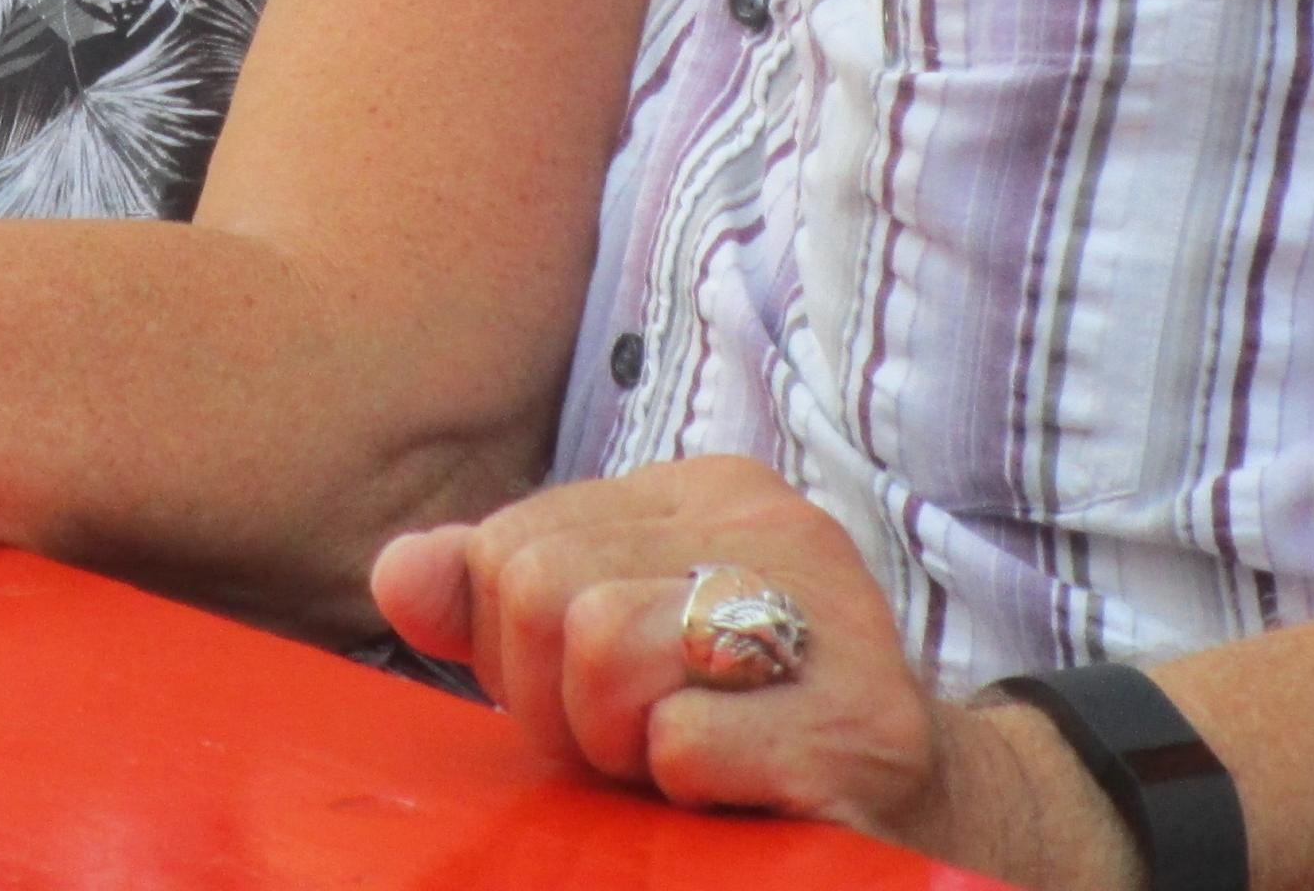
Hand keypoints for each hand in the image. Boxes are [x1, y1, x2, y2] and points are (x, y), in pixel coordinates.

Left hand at [371, 458, 1004, 841]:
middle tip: (636, 744)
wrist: (913, 820)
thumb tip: (399, 572)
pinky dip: (683, 787)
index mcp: (703, 492)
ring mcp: (826, 613)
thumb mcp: (594, 657)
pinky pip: (682, 741)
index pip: (512, 542)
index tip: (598, 701)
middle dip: (559, 701)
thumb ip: (493, 602)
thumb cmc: (729, 737)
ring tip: (682, 760)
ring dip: (619, 743)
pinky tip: (736, 789)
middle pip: (544, 587)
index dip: (519, 653)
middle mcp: (772, 523)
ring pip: (604, 645)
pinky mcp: (858, 722)